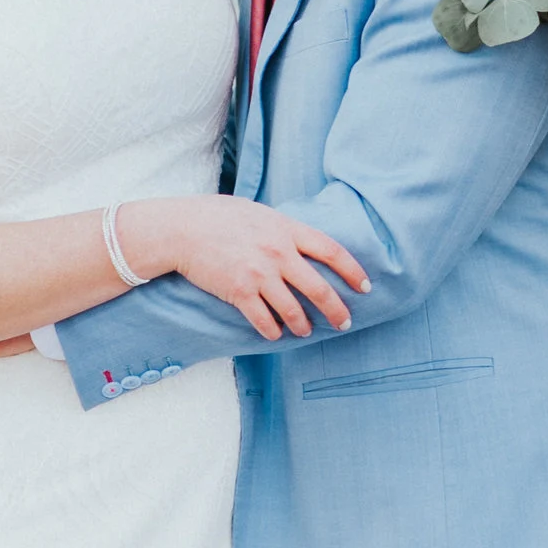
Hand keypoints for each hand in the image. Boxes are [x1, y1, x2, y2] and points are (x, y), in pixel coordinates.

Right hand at [119, 198, 370, 342]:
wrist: (182, 228)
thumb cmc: (218, 216)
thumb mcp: (259, 213)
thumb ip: (282, 228)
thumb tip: (299, 241)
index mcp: (287, 229)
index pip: (332, 251)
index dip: (353, 271)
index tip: (365, 287)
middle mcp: (278, 253)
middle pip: (319, 288)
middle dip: (336, 310)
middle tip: (344, 323)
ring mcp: (259, 274)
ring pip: (294, 310)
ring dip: (303, 325)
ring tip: (304, 331)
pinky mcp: (240, 293)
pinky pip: (265, 320)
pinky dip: (273, 331)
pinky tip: (276, 333)